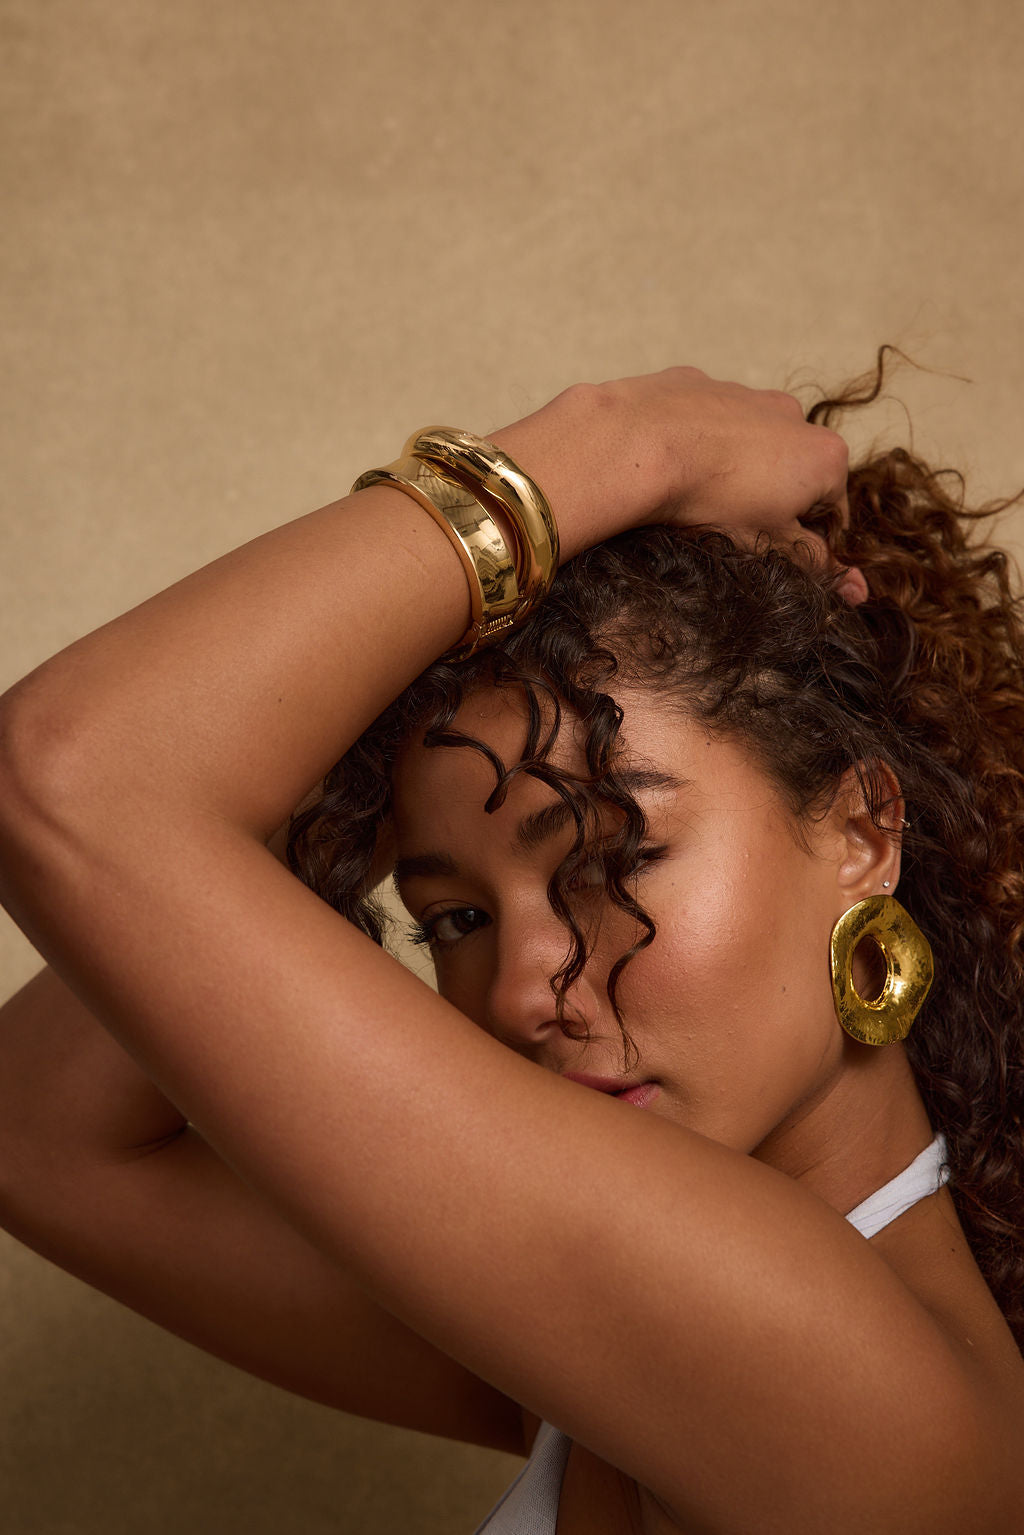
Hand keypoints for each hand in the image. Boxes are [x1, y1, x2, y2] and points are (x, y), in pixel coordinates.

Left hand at [492, 367, 865, 600]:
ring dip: (735, 469)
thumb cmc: (712, 500)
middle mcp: (794, 415)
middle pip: (793, 472)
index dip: (805, 539)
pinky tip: (673, 464)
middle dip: (770, 500)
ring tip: (699, 497)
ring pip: (750, 442)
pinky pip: (705, 420)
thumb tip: (857, 590)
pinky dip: (697, 440)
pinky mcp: (699, 383)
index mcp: (825, 455)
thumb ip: (816, 564)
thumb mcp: (770, 545)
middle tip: (731, 527)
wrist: (640, 445)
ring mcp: (746, 392)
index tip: (773, 553)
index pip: (832, 511)